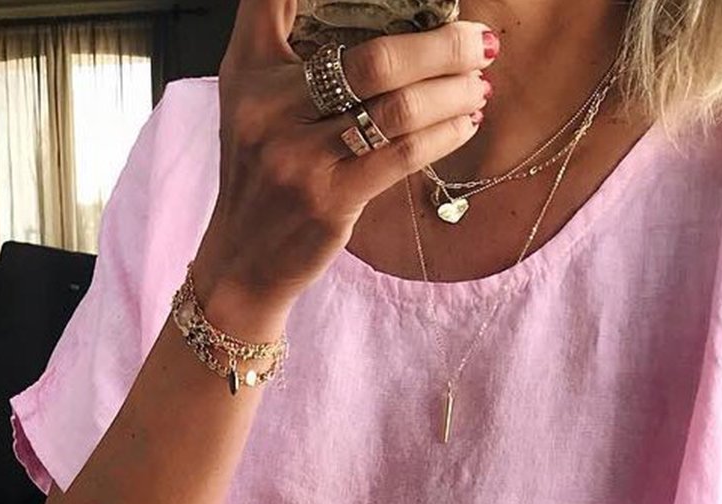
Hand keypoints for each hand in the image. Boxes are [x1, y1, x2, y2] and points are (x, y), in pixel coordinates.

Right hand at [205, 0, 496, 306]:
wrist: (242, 261)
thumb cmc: (260, 174)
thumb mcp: (252, 98)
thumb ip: (283, 43)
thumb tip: (378, 20)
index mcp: (251, 67)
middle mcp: (271, 105)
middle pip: (376, 58)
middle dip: (442, 45)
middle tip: (478, 41)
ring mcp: (300, 156)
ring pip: (398, 107)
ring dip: (452, 91)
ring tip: (479, 85)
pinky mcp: (329, 199)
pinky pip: (402, 154)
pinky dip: (444, 133)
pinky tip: (464, 122)